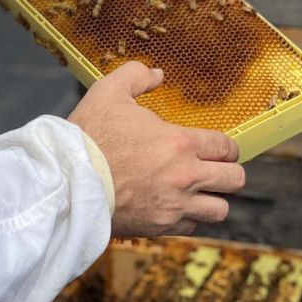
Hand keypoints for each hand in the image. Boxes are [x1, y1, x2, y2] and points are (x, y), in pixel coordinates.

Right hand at [69, 62, 244, 237]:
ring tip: (199, 195)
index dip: (227, 148)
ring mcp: (175, 205)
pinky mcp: (160, 227)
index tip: (219, 151)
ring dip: (212, 201)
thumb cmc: (88, 136)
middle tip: (213, 171)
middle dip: (227, 174)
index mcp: (180, 142)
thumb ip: (136, 76)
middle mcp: (186, 176)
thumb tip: (157, 74)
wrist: (67, 182)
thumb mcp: (108, 92)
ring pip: (220, 210)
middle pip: (235, 180)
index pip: (227, 147)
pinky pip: (191, 227)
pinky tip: (174, 208)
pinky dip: (187, 219)